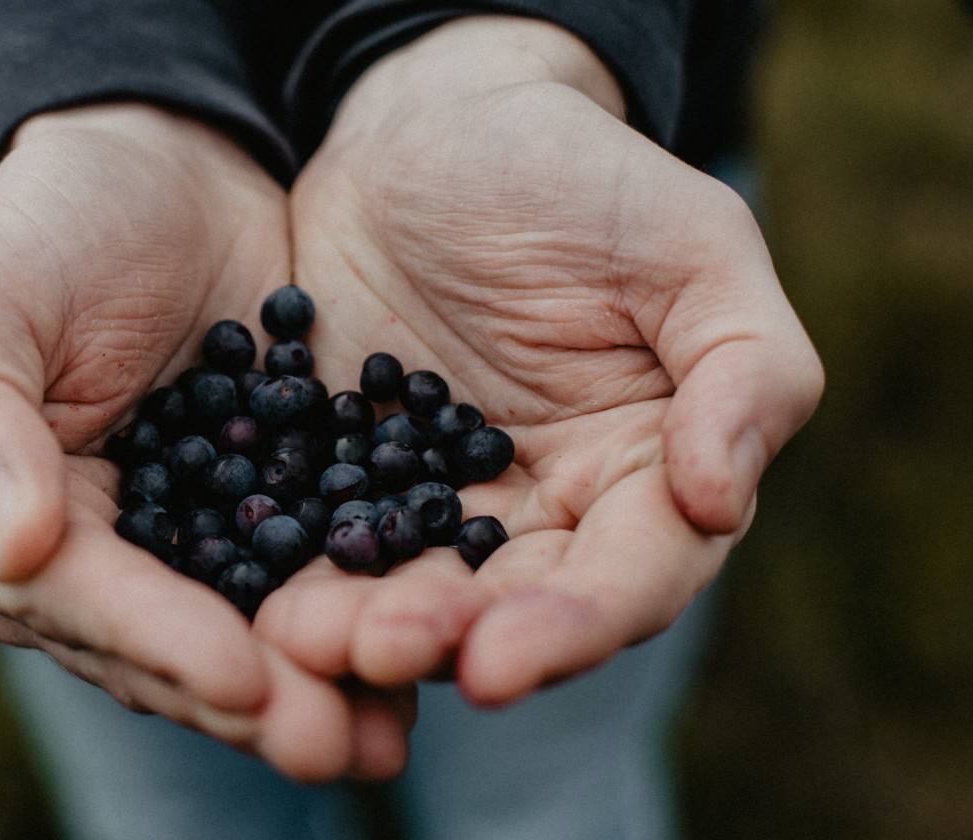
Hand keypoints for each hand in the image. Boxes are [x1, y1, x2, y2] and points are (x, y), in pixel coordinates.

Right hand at [0, 104, 412, 779]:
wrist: (163, 166)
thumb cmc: (52, 221)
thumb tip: (12, 553)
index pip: (66, 599)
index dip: (154, 641)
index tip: (242, 679)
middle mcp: (59, 564)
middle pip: (152, 648)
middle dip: (244, 698)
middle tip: (333, 741)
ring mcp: (158, 553)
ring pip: (229, 638)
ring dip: (308, 688)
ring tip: (386, 733)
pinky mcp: (248, 526)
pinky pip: (296, 585)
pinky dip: (351, 622)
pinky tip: (418, 653)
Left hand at [258, 18, 823, 705]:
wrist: (431, 128)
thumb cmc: (579, 175)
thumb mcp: (692, 245)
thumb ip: (744, 369)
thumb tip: (719, 501)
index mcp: (646, 473)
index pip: (630, 577)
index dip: (571, 627)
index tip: (497, 663)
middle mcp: (545, 510)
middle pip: (509, 606)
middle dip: (447, 637)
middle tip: (379, 650)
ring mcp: (435, 498)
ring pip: (411, 587)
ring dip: (362, 627)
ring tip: (304, 641)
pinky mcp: (346, 473)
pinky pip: (323, 534)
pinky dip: (295, 570)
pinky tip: (252, 600)